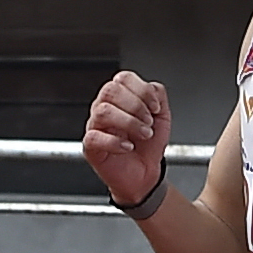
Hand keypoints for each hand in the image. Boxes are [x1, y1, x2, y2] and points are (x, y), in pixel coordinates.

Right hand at [81, 70, 174, 205]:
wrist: (146, 173)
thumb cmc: (148, 145)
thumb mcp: (162, 116)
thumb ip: (158, 95)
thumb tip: (151, 89)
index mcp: (120, 97)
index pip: (124, 78)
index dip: (142, 90)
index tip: (155, 107)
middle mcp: (105, 107)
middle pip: (110, 91)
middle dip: (136, 106)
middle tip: (149, 122)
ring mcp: (95, 126)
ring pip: (103, 112)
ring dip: (129, 123)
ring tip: (143, 134)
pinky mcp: (90, 145)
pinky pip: (94, 137)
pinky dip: (115, 142)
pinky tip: (128, 147)